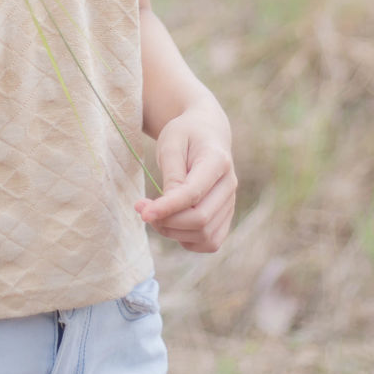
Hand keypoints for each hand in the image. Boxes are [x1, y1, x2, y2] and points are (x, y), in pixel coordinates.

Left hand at [135, 107, 236, 251]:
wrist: (206, 131)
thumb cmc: (185, 134)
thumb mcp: (171, 143)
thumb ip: (171, 175)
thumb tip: (166, 208)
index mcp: (218, 160)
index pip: (193, 193)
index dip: (167, 207)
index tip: (143, 212)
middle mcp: (229, 184)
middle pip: (201, 219)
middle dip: (168, 221)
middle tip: (143, 209)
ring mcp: (230, 202)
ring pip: (206, 236)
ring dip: (175, 232)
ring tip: (155, 214)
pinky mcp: (226, 215)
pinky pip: (209, 242)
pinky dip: (187, 240)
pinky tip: (172, 223)